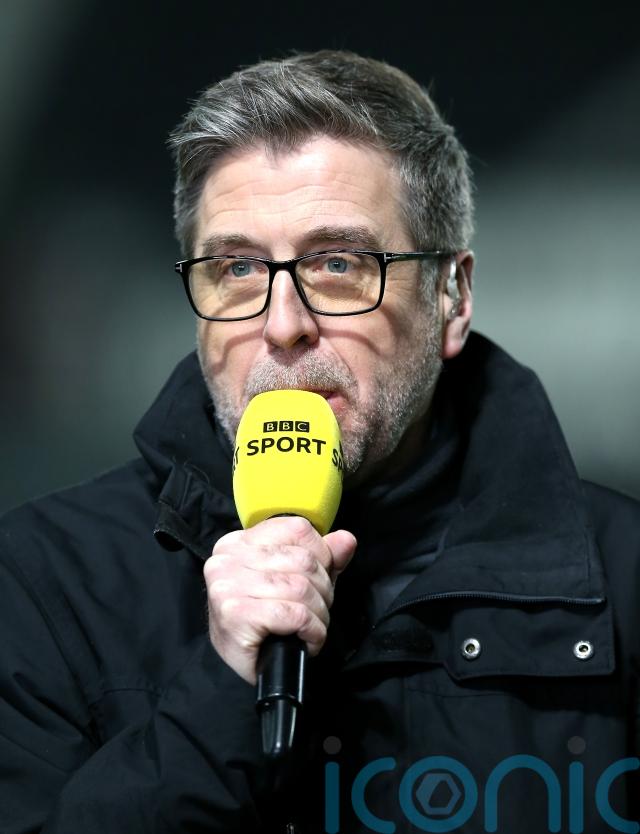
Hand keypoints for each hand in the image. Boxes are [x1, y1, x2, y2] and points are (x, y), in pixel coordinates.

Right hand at [204, 516, 356, 683]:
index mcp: (239, 542)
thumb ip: (321, 557)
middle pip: (303, 560)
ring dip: (319, 614)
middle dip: (323, 590)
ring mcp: (228, 586)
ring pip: (301, 588)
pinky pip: (295, 614)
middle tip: (317, 610)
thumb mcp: (292, 580)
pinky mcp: (235, 614)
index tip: (320, 579)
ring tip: (312, 627)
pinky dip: (312, 630)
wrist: (241, 663)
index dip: (322, 555)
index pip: (297, 529)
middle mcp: (227, 559)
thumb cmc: (263, 620)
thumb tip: (347, 540)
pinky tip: (307, 640)